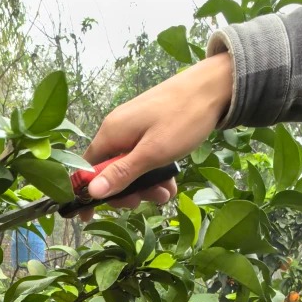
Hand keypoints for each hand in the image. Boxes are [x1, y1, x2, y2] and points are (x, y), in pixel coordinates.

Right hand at [84, 51, 233, 208]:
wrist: (216, 85)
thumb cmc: (184, 118)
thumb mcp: (153, 152)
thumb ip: (121, 174)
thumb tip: (91, 192)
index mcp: (111, 133)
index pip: (86, 169)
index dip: (87, 194)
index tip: (91, 216)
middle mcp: (117, 131)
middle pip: (108, 172)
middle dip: (126, 192)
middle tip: (147, 201)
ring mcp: (133, 129)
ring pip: (128, 168)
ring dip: (144, 186)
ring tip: (166, 194)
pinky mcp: (148, 129)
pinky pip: (143, 158)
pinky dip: (153, 173)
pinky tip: (169, 182)